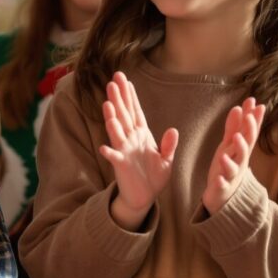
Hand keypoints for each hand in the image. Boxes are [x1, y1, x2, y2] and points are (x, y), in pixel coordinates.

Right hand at [97, 72, 178, 229]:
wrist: (144, 197)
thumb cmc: (154, 177)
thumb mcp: (167, 160)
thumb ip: (169, 145)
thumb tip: (173, 129)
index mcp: (142, 135)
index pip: (135, 111)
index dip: (130, 96)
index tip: (125, 80)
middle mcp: (131, 139)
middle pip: (124, 115)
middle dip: (118, 98)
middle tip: (112, 81)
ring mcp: (125, 151)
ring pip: (117, 132)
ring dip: (112, 119)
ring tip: (107, 105)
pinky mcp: (121, 166)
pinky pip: (114, 158)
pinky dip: (109, 153)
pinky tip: (103, 147)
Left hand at [204, 97, 264, 214]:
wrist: (224, 197)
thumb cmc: (228, 167)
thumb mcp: (229, 145)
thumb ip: (234, 128)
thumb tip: (239, 107)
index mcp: (240, 150)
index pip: (248, 132)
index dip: (252, 118)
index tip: (254, 101)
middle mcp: (239, 161)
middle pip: (246, 146)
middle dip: (248, 131)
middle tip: (248, 117)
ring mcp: (231, 175)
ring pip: (235, 164)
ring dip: (237, 152)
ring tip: (235, 139)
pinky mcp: (222, 188)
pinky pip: (222, 184)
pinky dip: (221, 180)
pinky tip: (218, 177)